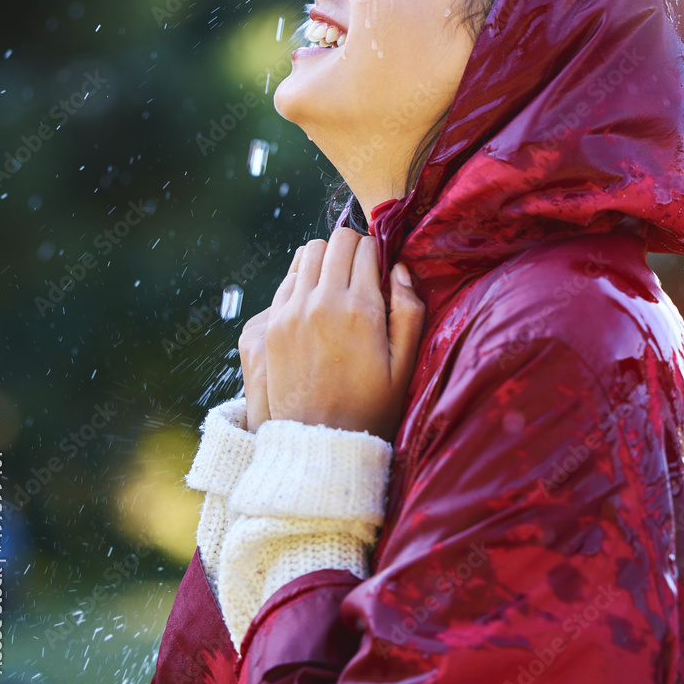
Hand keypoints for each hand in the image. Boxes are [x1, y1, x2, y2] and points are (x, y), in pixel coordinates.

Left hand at [243, 228, 425, 440]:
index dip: (379, 254)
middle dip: (353, 248)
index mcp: (361, 310)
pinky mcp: (273, 324)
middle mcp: (324, 302)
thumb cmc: (371, 407)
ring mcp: (293, 311)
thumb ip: (410, 312)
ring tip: (338, 283)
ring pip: (309, 252)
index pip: (367, 248)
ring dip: (327, 258)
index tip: (382, 273)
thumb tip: (400, 269)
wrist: (320, 442)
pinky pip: (288, 277)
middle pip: (337, 240)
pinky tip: (316, 300)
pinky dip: (304, 277)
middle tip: (362, 273)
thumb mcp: (404, 365)